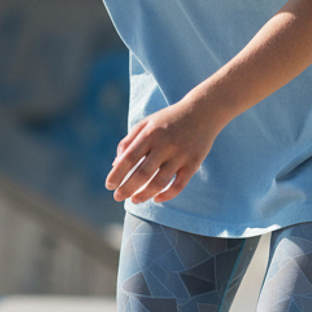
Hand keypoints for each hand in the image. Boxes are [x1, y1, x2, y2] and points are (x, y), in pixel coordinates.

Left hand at [106, 99, 222, 204]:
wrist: (203, 111)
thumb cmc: (169, 119)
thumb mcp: (147, 123)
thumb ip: (129, 141)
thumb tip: (115, 164)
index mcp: (150, 133)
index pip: (129, 158)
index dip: (117, 174)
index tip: (109, 186)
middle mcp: (165, 144)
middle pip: (142, 173)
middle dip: (127, 188)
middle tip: (117, 197)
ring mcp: (181, 155)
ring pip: (159, 182)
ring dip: (144, 195)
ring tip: (134, 200)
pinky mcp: (194, 163)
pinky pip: (179, 185)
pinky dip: (167, 195)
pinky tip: (156, 199)